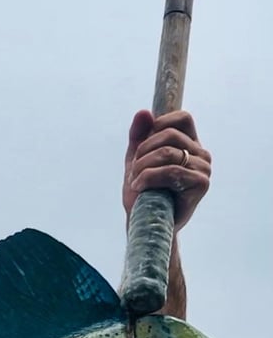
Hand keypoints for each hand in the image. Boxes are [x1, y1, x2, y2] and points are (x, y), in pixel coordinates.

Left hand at [123, 109, 210, 230]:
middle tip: (133, 171)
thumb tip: (144, 112)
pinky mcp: (201, 184)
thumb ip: (139, 136)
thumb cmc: (143, 195)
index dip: (158, 125)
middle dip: (143, 151)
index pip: (182, 118)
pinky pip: (171, 171)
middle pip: (169, 135)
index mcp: (191, 145)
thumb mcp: (136, 161)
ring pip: (168, 153)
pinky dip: (149, 177)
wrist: (146, 225)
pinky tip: (139, 187)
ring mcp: (204, 169)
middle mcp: (201, 155)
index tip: (141, 146)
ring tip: (135, 182)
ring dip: (142, 167)